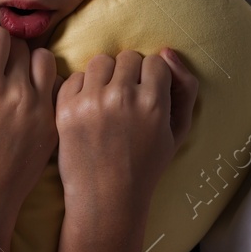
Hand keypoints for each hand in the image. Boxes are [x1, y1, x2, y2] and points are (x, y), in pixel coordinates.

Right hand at [0, 25, 60, 231]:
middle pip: (22, 46)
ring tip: (15, 82)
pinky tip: (30, 101)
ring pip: (46, 60)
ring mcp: (41, 111)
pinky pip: (59, 88)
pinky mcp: (55, 125)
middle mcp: (19, 96)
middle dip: (6, 53)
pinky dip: (47, 86)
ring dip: (30, 65)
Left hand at [54, 47, 197, 211]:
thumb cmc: (147, 166)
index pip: (155, 62)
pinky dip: (82, 88)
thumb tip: (166, 52)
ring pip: (101, 62)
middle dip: (129, 75)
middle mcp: (122, 97)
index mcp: (153, 103)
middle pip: (128, 58)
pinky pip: (75, 77)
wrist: (107, 199)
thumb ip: (185, 88)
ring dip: (105, 76)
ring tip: (107, 101)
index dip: (152, 79)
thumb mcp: (178, 131)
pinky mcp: (65, 108)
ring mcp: (91, 101)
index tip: (147, 98)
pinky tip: (89, 109)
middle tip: (127, 101)